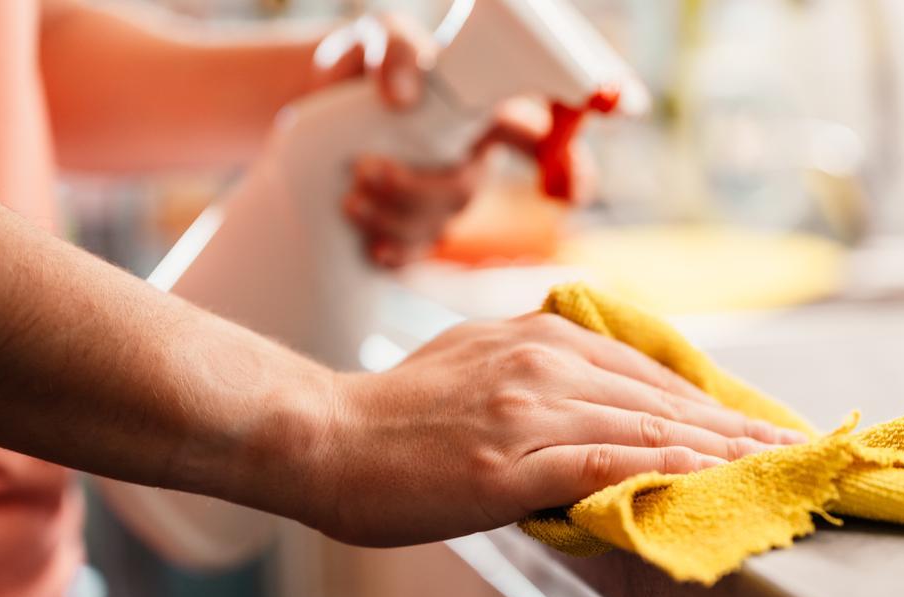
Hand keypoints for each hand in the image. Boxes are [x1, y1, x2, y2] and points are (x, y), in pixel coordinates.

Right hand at [309, 313, 805, 546]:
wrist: (324, 437)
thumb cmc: (396, 412)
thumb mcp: (475, 359)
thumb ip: (536, 366)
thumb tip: (586, 389)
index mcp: (539, 338)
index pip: (647, 376)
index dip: (709, 404)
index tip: (755, 424)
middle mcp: (543, 363)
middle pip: (661, 400)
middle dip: (734, 428)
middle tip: (791, 447)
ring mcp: (529, 410)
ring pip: (646, 429)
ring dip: (719, 452)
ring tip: (770, 469)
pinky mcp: (510, 462)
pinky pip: (605, 464)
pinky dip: (664, 470)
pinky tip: (706, 480)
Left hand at [312, 16, 592, 267]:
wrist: (315, 105)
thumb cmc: (365, 65)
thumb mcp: (380, 37)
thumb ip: (398, 49)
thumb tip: (402, 98)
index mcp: (483, 108)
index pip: (543, 126)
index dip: (579, 146)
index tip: (588, 162)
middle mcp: (473, 155)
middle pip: (468, 187)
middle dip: (419, 189)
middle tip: (365, 169)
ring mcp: (445, 193)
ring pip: (441, 222)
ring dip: (394, 217)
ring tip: (350, 197)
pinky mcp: (415, 224)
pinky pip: (418, 252)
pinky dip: (396, 253)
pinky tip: (372, 248)